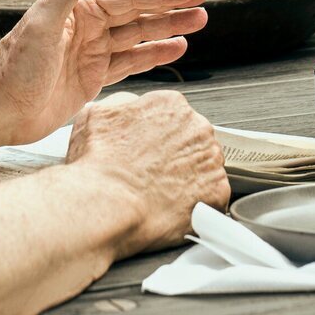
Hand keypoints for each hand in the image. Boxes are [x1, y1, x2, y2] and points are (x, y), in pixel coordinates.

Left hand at [0, 0, 209, 143]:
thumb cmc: (12, 69)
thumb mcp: (41, 24)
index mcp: (78, 9)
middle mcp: (88, 27)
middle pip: (139, 11)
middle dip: (172, 5)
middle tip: (205, 0)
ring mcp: (92, 52)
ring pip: (139, 35)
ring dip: (169, 27)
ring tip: (199, 22)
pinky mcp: (92, 77)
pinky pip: (131, 62)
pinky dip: (154, 54)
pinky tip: (175, 49)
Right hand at [67, 90, 228, 253]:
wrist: (107, 205)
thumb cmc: (99, 165)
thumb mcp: (96, 116)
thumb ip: (119, 106)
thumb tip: (124, 109)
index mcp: (171, 105)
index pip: (173, 116)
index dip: (159, 136)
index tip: (150, 151)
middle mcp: (198, 127)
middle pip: (193, 140)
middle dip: (177, 156)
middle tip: (154, 174)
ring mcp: (211, 159)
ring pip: (204, 167)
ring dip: (189, 178)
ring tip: (163, 193)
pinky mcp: (218, 191)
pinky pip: (212, 196)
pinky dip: (198, 203)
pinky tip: (175, 208)